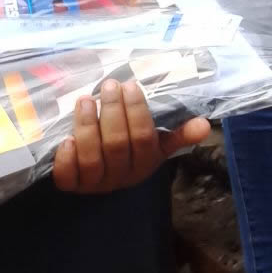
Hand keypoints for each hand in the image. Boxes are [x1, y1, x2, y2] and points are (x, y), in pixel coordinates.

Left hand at [52, 79, 210, 194]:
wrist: (96, 176)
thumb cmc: (128, 150)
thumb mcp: (155, 143)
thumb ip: (178, 134)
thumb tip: (205, 124)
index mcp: (143, 163)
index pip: (143, 138)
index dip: (136, 112)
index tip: (129, 85)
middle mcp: (121, 176)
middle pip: (117, 145)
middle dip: (112, 112)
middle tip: (108, 86)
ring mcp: (95, 184)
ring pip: (92, 158)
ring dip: (87, 127)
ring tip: (84, 101)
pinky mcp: (71, 187)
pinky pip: (68, 178)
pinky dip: (66, 159)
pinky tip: (66, 139)